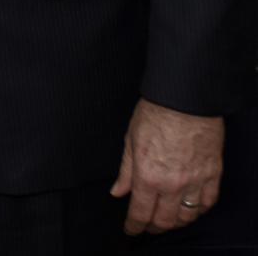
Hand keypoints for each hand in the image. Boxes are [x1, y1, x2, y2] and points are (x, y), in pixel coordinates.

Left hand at [111, 97, 222, 234]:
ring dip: (177, 222)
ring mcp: (195, 181)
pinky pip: (208, 202)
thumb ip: (125, 171)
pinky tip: (191, 209)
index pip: (140, 212)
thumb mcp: (130, 141)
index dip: (134, 226)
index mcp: (148, 175)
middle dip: (154, 227)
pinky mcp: (213, 174)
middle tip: (147, 226)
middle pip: (165, 220)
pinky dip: (199, 210)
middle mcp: (172, 184)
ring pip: (188, 216)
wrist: (185, 100)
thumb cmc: (155, 115)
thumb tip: (117, 191)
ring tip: (168, 220)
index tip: (131, 230)